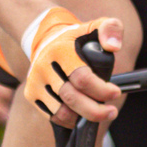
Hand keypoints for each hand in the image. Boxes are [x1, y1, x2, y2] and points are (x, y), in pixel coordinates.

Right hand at [20, 7, 124, 127]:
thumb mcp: (95, 26)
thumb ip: (111, 29)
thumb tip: (113, 47)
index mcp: (61, 50)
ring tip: (98, 113)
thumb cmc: (76, 37)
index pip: (82, 77)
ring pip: (61, 111)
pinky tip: (81, 115)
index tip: (115, 92)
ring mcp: (35, 81)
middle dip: (95, 110)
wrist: (45, 38)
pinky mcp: (30, 93)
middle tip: (112, 112)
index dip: (101, 90)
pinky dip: (69, 120)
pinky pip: (52, 116)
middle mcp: (44, 66)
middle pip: (71, 98)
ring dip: (83, 117)